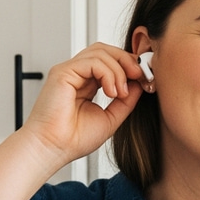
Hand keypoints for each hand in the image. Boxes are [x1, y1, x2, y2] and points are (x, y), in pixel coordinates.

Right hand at [23, 43, 147, 164]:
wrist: (54, 149)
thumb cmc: (73, 139)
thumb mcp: (111, 117)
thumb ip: (126, 100)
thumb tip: (140, 83)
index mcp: (87, 84)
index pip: (110, 61)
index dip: (129, 66)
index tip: (145, 80)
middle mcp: (76, 75)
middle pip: (105, 50)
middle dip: (127, 60)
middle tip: (140, 77)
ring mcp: (68, 71)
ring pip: (100, 52)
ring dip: (119, 70)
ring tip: (121, 92)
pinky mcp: (62, 72)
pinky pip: (92, 61)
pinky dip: (108, 74)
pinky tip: (111, 92)